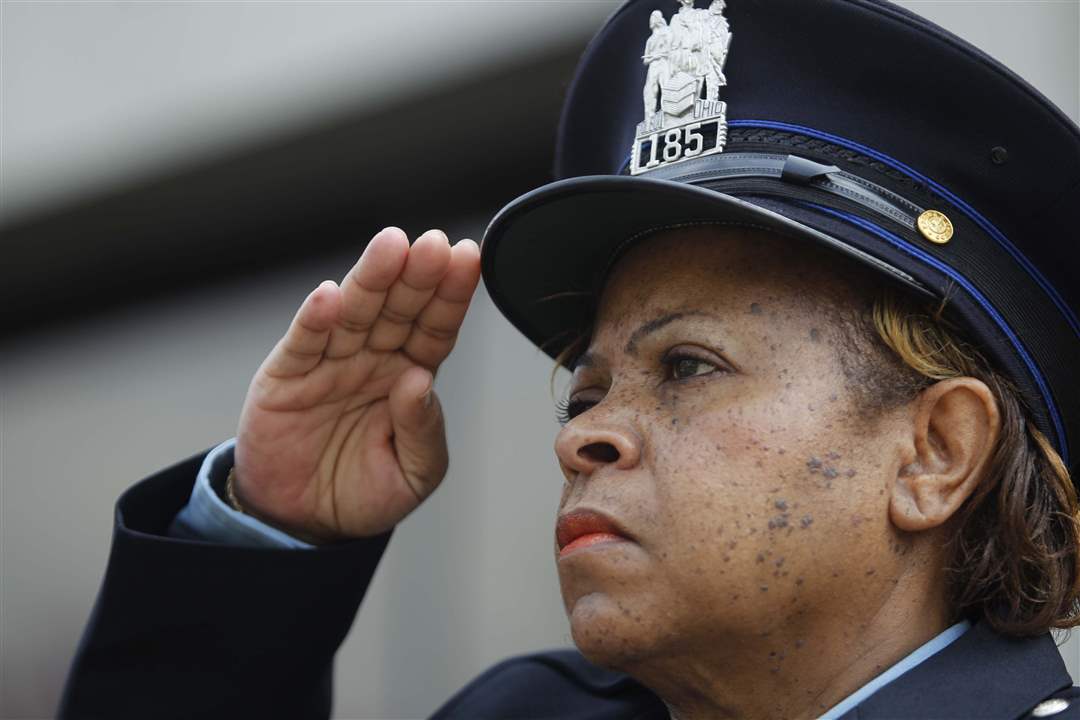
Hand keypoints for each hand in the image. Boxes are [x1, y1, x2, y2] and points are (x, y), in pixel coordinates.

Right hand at [234, 228, 480, 541]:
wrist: (301, 524)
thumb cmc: (365, 493)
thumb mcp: (413, 474)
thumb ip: (424, 430)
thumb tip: (420, 381)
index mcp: (409, 375)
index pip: (436, 327)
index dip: (452, 294)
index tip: (468, 258)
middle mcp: (372, 359)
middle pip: (398, 308)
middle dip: (418, 275)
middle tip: (436, 244)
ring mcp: (329, 364)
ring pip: (354, 313)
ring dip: (372, 279)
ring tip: (391, 247)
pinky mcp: (286, 377)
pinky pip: (303, 343)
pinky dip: (314, 319)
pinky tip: (329, 296)